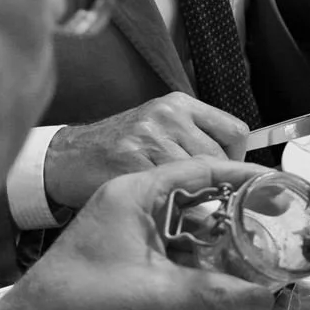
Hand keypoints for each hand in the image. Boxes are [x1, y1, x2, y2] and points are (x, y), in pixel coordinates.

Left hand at [0, 158, 278, 309]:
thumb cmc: (79, 298)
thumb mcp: (158, 294)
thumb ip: (217, 295)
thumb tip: (264, 298)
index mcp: (135, 192)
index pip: (200, 168)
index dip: (243, 173)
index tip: (277, 183)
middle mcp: (134, 201)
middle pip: (199, 193)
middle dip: (237, 206)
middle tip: (275, 217)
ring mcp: (131, 226)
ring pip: (189, 221)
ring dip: (221, 234)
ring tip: (258, 245)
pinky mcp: (131, 250)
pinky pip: (176, 243)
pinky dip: (202, 254)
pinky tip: (226, 271)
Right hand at [46, 92, 250, 210]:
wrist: (67, 157)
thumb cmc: (120, 148)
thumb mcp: (161, 128)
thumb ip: (197, 140)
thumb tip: (242, 171)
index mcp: (179, 104)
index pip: (235, 131)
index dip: (236, 159)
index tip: (225, 176)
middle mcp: (167, 115)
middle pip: (218, 158)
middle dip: (215, 183)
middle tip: (202, 198)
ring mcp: (148, 136)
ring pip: (197, 176)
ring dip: (195, 197)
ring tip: (179, 202)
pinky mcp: (131, 160)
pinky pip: (170, 190)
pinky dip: (174, 205)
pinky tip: (161, 206)